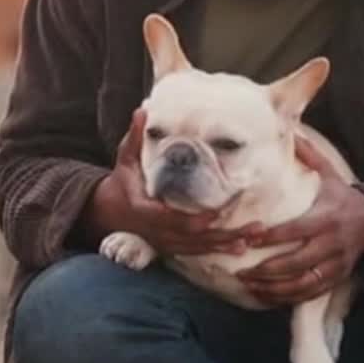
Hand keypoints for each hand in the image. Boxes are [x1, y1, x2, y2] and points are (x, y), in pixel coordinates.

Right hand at [81, 108, 261, 256]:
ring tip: (253, 238)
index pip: (171, 219)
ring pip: (198, 248)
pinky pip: (197, 252)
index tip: (217, 213)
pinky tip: (241, 247)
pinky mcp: (172, 246)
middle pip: (193, 237)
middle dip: (222, 235)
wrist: (110, 210)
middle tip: (252, 228)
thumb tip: (142, 110)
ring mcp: (165, 241)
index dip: (194, 220)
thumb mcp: (125, 157)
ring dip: (226, 244)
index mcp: (144, 210)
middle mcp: (156, 231)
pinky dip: (218, 249)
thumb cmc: (123, 180)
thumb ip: (135, 136)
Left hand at [237, 135, 363, 305]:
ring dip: (275, 288)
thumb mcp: (331, 174)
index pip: (296, 230)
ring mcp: (336, 264)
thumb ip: (309, 155)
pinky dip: (289, 297)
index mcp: (326, 218)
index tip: (249, 237)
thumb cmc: (345, 196)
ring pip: (304, 282)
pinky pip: (312, 293)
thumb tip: (290, 129)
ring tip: (250, 286)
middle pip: (298, 262)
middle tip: (241, 271)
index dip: (273, 236)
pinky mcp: (337, 277)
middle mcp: (331, 243)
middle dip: (269, 269)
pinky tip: (267, 296)